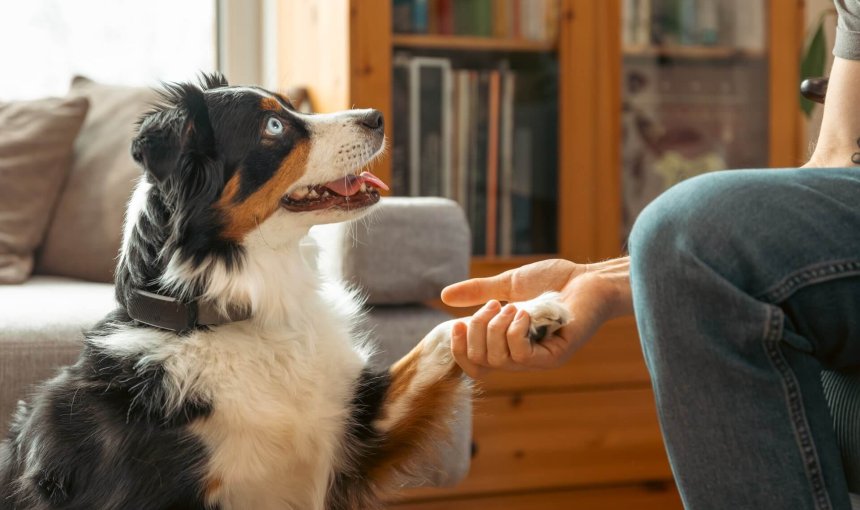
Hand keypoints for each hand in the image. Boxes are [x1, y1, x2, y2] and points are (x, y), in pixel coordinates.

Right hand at [441, 258, 632, 377]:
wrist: (588, 278)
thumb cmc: (554, 281)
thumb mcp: (508, 285)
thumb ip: (478, 292)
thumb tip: (444, 296)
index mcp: (507, 344)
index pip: (474, 365)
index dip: (459, 349)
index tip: (454, 322)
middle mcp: (522, 358)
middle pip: (481, 360)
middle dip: (478, 329)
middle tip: (493, 305)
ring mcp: (539, 360)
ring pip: (499, 359)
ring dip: (497, 328)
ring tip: (511, 307)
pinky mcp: (554, 357)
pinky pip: (521, 356)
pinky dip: (516, 332)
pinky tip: (525, 314)